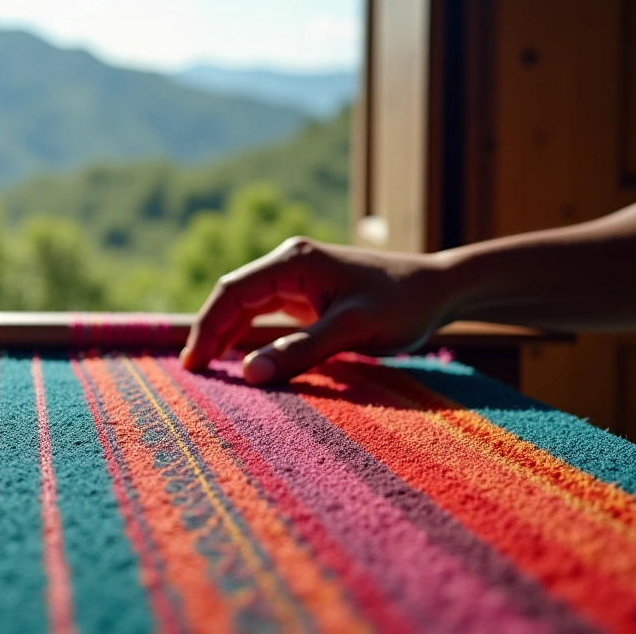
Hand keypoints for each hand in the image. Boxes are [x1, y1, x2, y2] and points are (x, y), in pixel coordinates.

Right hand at [180, 237, 453, 384]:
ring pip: (245, 306)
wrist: (442, 290)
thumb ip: (300, 350)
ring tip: (207, 369)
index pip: (232, 292)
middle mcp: (288, 264)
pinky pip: (265, 314)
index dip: (207, 327)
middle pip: (232, 297)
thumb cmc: (403, 304)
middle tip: (193, 372)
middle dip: (210, 332)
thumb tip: (249, 374)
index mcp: (293, 261)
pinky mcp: (307, 296)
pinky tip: (238, 358)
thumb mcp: (353, 329)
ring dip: (225, 335)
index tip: (193, 363)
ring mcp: (297, 279)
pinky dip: (248, 336)